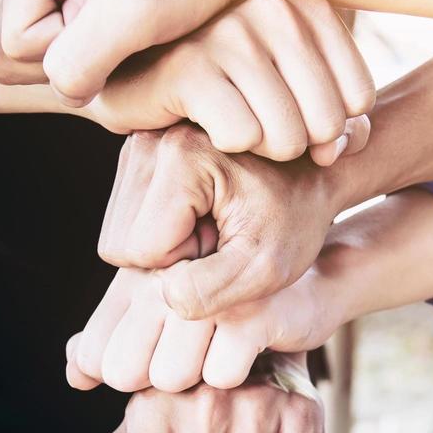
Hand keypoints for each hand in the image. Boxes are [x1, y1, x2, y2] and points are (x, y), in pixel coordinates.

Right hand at [0, 0, 251, 105]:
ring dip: (89, 50)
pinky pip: (68, 30)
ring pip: (44, 45)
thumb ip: (78, 62)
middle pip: (19, 47)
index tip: (122, 30)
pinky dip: (102, 39)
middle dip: (74, 55)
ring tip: (136, 22)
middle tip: (128, 30)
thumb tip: (61, 91)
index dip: (69, 58)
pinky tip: (141, 21)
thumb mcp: (135, 15)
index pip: (13, 45)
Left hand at [67, 268, 341, 392]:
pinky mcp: (250, 311)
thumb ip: (118, 342)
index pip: (96, 353)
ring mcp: (206, 293)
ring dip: (197, 382)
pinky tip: (253, 353)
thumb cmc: (233, 307)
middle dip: (155, 382)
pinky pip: (220, 377)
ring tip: (222, 352)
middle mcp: (164, 280)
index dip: (120, 375)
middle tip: (195, 360)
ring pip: (170, 378)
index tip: (157, 364)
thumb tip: (75, 375)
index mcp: (138, 278)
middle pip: (124, 372)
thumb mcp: (171, 316)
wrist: (313, 281)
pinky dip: (236, 377)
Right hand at [78, 0, 374, 165]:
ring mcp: (228, 33)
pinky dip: (228, 148)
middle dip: (299, 147)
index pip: (358, 98)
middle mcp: (272, 7)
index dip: (333, 131)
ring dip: (263, 153)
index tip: (294, 123)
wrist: (133, 78)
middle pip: (327, 121)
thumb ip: (335, 119)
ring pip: (287, 136)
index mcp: (306, 2)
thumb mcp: (290, 94)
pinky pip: (243, 138)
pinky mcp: (189, 67)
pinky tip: (203, 124)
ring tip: (232, 127)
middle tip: (261, 134)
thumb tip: (341, 146)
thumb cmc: (221, 89)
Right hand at [97, 125, 360, 318]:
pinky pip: (126, 221)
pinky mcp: (140, 155)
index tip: (229, 245)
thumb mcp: (268, 264)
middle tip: (221, 239)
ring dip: (164, 245)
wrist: (313, 170)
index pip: (140, 251)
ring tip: (214, 225)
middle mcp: (151, 139)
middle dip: (168, 257)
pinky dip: (161, 230)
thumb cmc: (297, 217)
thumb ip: (212, 289)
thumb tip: (161, 293)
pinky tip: (202, 216)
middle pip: (119, 243)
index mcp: (182, 155)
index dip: (185, 267)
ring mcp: (141, 143)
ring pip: (119, 234)